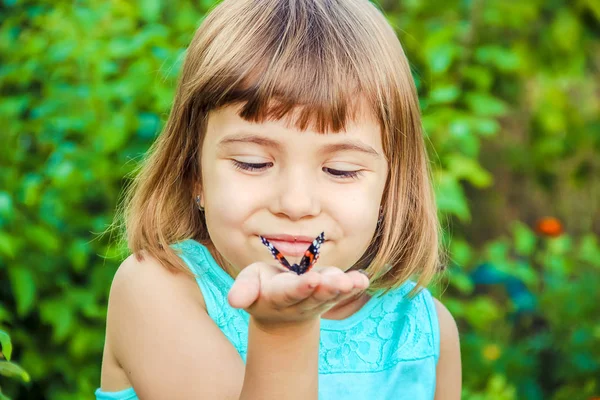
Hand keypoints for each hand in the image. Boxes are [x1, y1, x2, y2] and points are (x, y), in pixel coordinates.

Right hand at [227, 262, 368, 328]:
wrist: (281, 308)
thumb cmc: (262, 287)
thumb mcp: (248, 284)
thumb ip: (244, 290)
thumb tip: (234, 301)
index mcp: (278, 297)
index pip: (290, 292)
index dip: (301, 287)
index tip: (312, 280)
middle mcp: (301, 302)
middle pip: (315, 296)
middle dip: (327, 289)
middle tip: (338, 282)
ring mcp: (319, 300)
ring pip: (331, 296)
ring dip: (343, 289)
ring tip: (353, 282)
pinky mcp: (332, 295)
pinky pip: (345, 293)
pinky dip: (355, 287)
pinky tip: (363, 281)